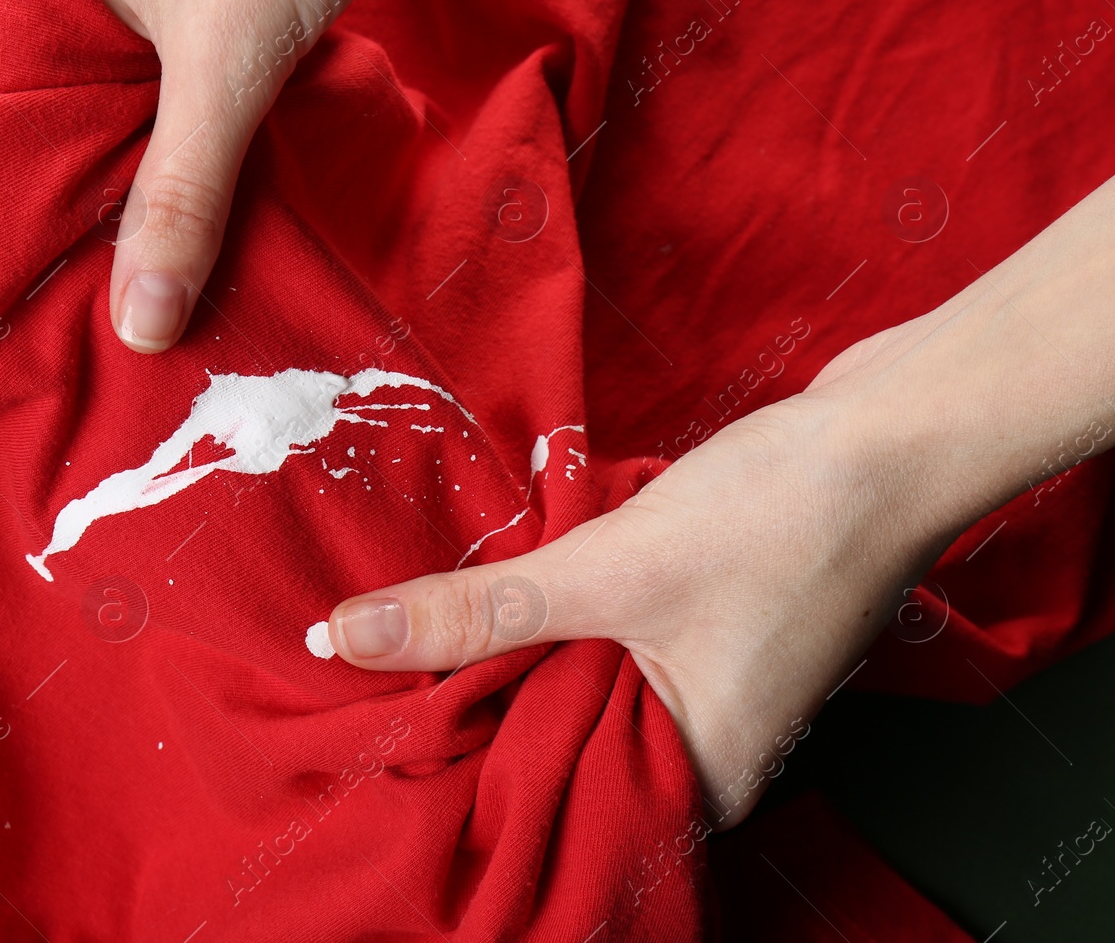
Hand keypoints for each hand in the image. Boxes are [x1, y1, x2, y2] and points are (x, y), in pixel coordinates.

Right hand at [0, 0, 452, 352]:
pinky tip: (192, 226)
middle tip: (84, 331)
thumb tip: (141, 325)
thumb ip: (184, 191)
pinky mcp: (186, 9)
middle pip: (45, 135)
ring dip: (133, 199)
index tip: (13, 315)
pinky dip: (178, 161)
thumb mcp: (229, 60)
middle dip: (74, 225)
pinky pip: (161, 106)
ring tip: (138, 299)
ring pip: (109, 126)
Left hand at [323, 330, 965, 826]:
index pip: (557, 805)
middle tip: (375, 677)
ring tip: (423, 635)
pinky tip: (512, 594)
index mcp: (700, 775)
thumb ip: (477, 613)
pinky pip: (618, 643)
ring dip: (523, 653)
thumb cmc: (777, 516)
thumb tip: (344, 640)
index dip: (468, 772)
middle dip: (485, 707)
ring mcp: (720, 690)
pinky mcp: (716, 631)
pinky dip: (569, 619)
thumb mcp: (608, 570)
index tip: (378, 734)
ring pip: (587, 687)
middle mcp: (713, 750)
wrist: (893, 432)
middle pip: (567, 747)